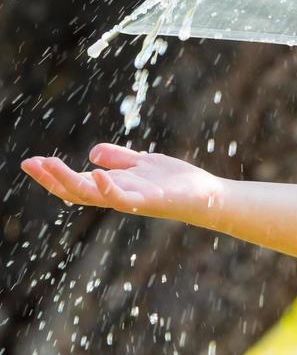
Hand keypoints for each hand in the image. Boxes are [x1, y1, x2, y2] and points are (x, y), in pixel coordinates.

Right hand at [20, 143, 223, 221]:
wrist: (208, 196)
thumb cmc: (176, 182)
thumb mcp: (142, 164)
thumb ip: (119, 159)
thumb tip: (92, 153)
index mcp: (114, 186)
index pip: (75, 183)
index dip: (52, 175)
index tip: (30, 162)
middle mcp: (118, 195)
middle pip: (76, 191)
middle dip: (51, 178)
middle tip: (30, 163)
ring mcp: (133, 199)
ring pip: (93, 194)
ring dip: (69, 180)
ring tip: (50, 164)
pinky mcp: (151, 201)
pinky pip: (124, 198)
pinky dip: (109, 188)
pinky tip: (97, 173)